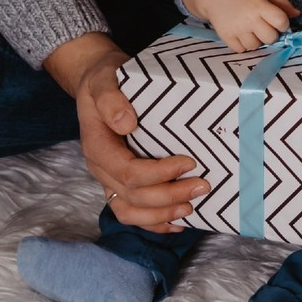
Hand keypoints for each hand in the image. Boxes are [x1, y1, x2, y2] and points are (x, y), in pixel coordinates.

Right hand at [43, 31, 206, 232]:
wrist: (97, 83)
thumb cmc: (105, 80)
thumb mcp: (103, 79)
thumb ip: (110, 99)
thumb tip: (126, 123)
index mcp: (97, 147)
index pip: (128, 172)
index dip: (159, 174)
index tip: (189, 162)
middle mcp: (102, 169)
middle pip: (133, 196)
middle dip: (169, 196)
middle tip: (203, 186)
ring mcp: (109, 179)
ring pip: (130, 211)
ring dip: (161, 215)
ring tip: (191, 208)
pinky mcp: (120, 183)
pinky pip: (132, 212)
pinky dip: (154, 222)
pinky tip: (177, 222)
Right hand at [182, 0, 296, 50]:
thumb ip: (282, 3)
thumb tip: (298, 14)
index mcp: (260, 5)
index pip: (281, 21)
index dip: (284, 23)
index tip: (279, 21)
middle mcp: (248, 19)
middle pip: (270, 38)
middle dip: (271, 34)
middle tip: (264, 27)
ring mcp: (236, 29)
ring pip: (256, 46)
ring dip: (257, 40)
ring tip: (252, 30)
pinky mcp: (226, 37)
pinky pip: (241, 50)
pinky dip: (243, 45)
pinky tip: (242, 34)